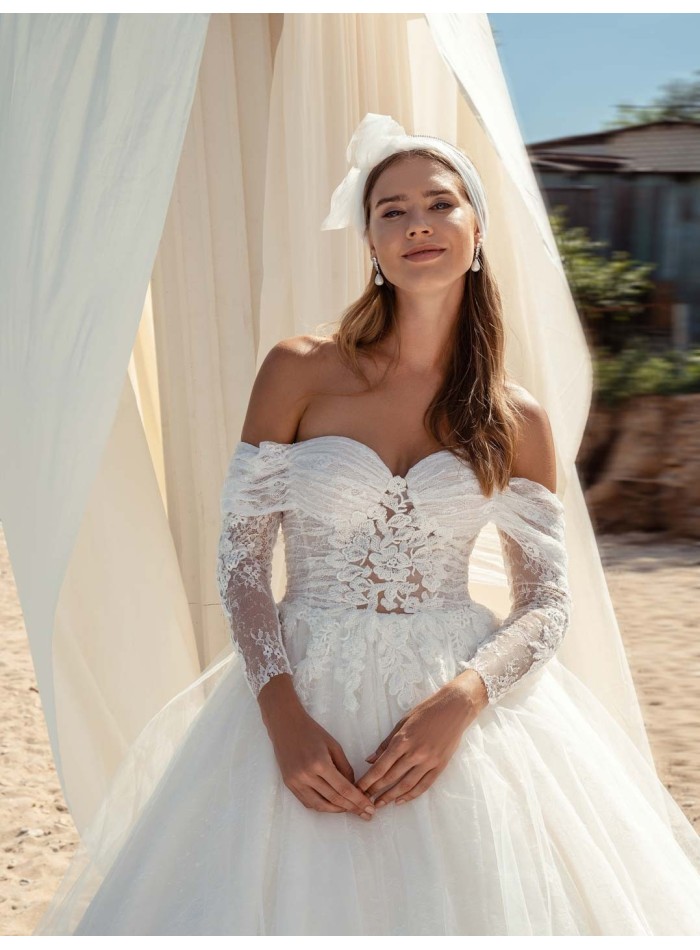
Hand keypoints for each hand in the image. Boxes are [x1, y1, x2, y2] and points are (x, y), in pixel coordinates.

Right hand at [258, 674, 376, 820]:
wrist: (285, 725)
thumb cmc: (312, 732)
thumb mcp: (334, 745)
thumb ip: (345, 768)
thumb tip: (354, 788)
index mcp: (320, 763)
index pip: (343, 789)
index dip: (358, 801)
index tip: (370, 808)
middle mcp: (306, 776)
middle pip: (333, 800)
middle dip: (352, 809)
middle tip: (366, 814)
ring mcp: (295, 782)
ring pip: (320, 806)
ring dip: (337, 811)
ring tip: (350, 810)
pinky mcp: (289, 785)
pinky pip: (307, 802)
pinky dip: (322, 807)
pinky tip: (333, 806)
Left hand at [355, 671, 487, 807]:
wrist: (454, 709)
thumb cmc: (426, 711)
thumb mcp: (402, 722)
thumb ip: (386, 743)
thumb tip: (370, 760)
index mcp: (402, 740)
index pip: (381, 766)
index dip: (368, 780)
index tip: (358, 789)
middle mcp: (414, 753)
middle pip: (391, 777)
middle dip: (376, 790)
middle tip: (364, 799)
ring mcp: (428, 761)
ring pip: (406, 785)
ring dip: (391, 796)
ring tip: (380, 804)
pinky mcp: (440, 766)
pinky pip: (423, 785)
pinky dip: (411, 795)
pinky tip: (401, 801)